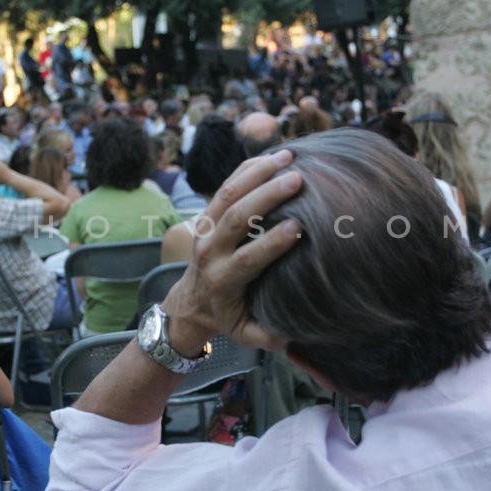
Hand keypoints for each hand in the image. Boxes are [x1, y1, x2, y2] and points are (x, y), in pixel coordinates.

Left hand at [161, 150, 302, 353]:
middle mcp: (212, 250)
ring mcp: (206, 228)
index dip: (271, 243)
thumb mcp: (245, 333)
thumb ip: (267, 336)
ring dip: (258, 173)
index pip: (247, 257)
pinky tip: (273, 155)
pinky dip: (248, 168)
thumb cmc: (228, 316)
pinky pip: (225, 185)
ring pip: (228, 193)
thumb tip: (291, 332)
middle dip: (266, 196)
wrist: (192, 301)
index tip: (298, 226)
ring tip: (288, 157)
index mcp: (224, 278)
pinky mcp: (207, 214)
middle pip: (237, 217)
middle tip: (297, 180)